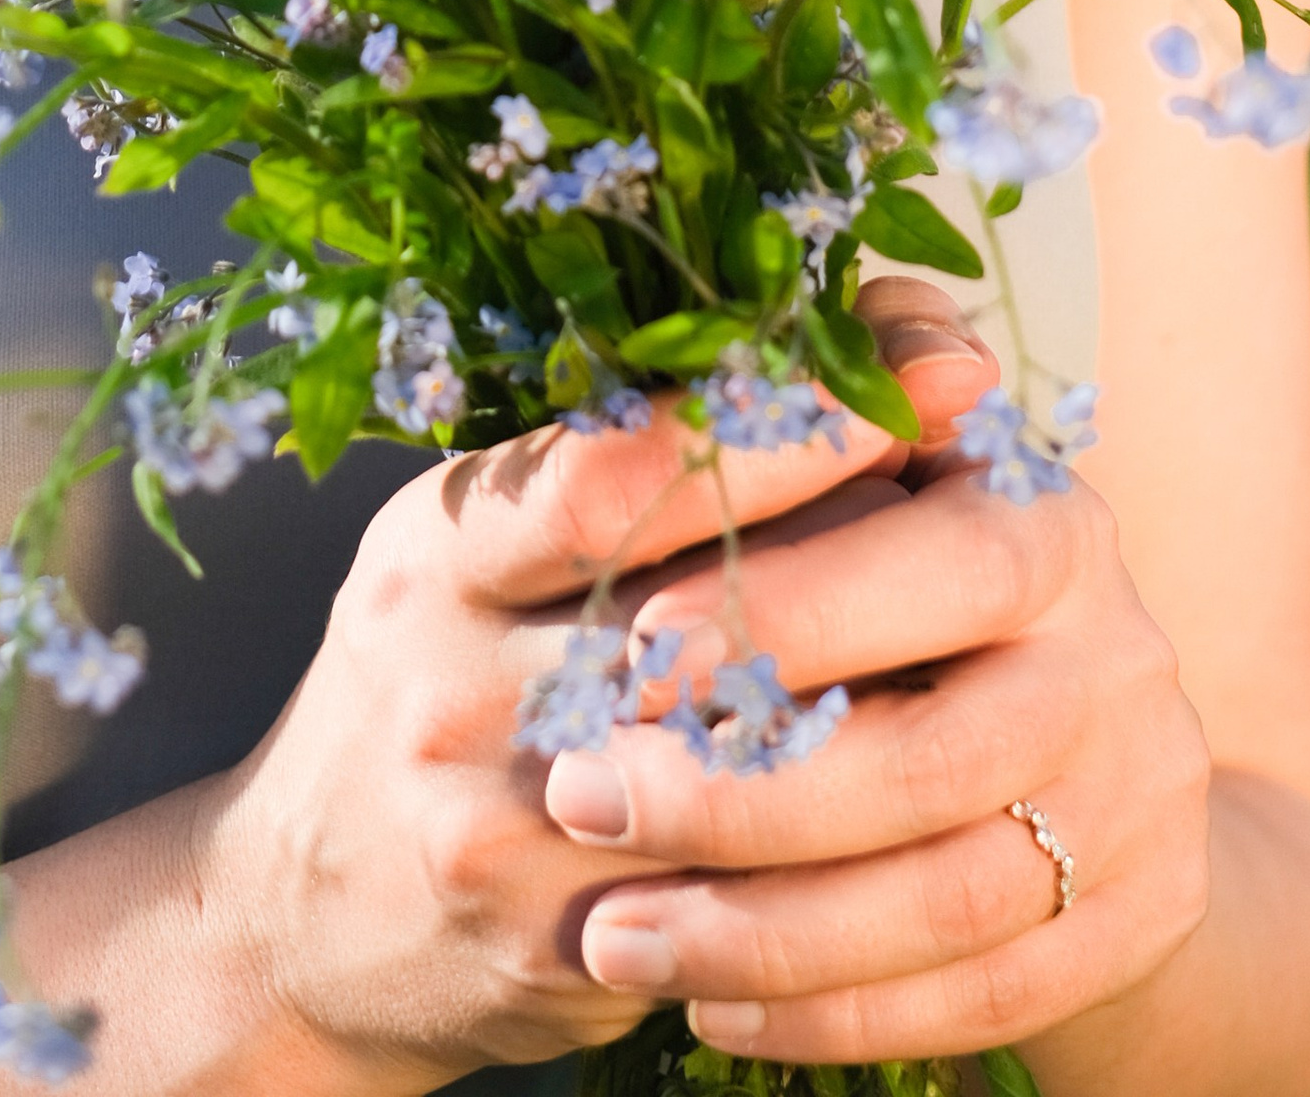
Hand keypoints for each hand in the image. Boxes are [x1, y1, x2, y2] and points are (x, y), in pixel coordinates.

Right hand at [194, 303, 985, 1090]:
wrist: (296, 918)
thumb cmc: (422, 679)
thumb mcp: (468, 543)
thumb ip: (606, 460)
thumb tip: (812, 342)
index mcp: (439, 558)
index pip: (621, 476)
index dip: (784, 424)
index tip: (920, 380)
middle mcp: (458, 694)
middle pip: (702, 626)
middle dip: (872, 569)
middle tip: (1014, 511)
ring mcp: (503, 843)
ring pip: (745, 781)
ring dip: (880, 714)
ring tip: (995, 651)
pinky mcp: (557, 966)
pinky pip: (737, 908)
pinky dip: (841, 852)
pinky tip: (928, 803)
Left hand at [551, 279, 1214, 1076]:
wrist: (1071, 728)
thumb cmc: (901, 560)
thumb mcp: (875, 460)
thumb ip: (817, 398)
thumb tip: (750, 377)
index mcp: (1051, 519)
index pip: (945, 561)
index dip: (792, 609)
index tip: (632, 644)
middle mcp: (1119, 657)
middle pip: (934, 757)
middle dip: (737, 796)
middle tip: (577, 798)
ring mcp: (1143, 802)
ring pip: (950, 899)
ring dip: (763, 930)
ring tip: (613, 932)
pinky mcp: (1141, 924)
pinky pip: (983, 997)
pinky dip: (834, 1010)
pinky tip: (710, 1002)